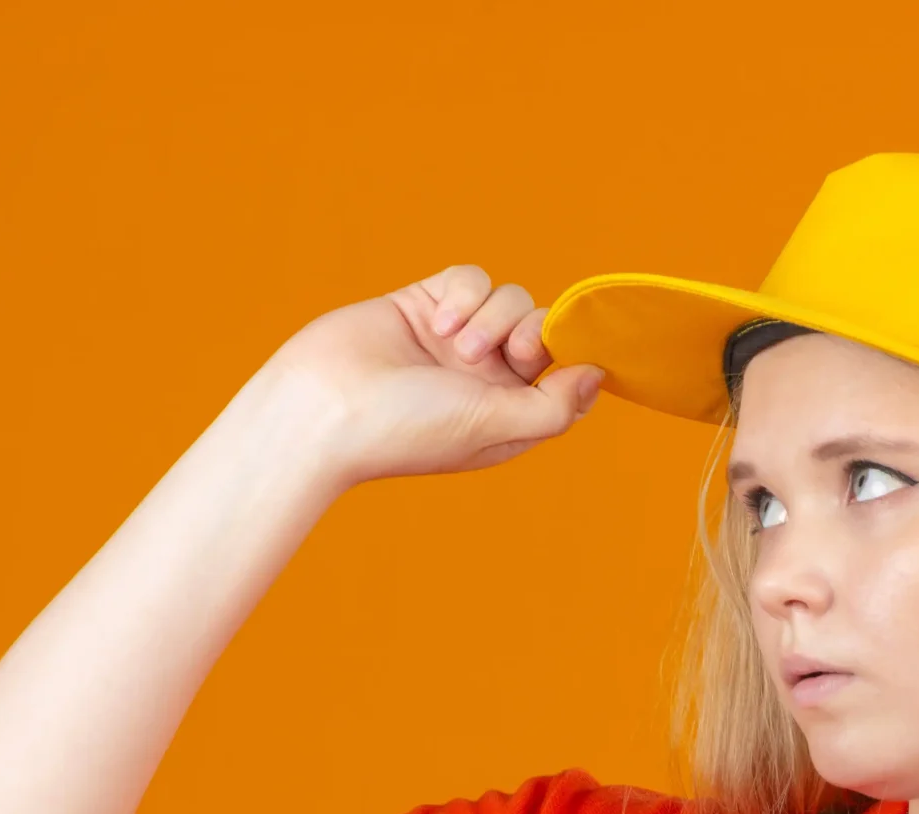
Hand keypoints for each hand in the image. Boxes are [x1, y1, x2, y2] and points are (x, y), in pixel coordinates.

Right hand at [250, 264, 605, 490]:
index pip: (566, 378)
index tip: (572, 353)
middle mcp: (485, 379)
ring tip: (454, 344)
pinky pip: (471, 278)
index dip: (576, 359)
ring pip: (511, 299)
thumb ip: (553, 406)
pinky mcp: (425, 304)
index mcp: (508, 417)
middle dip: (535, 334)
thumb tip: (597, 376)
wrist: (321, 407)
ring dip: (492, 315)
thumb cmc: (405, 430)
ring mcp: (455, 340)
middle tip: (514, 352)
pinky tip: (435, 322)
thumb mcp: (494, 428)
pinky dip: (464, 294)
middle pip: (544, 332)